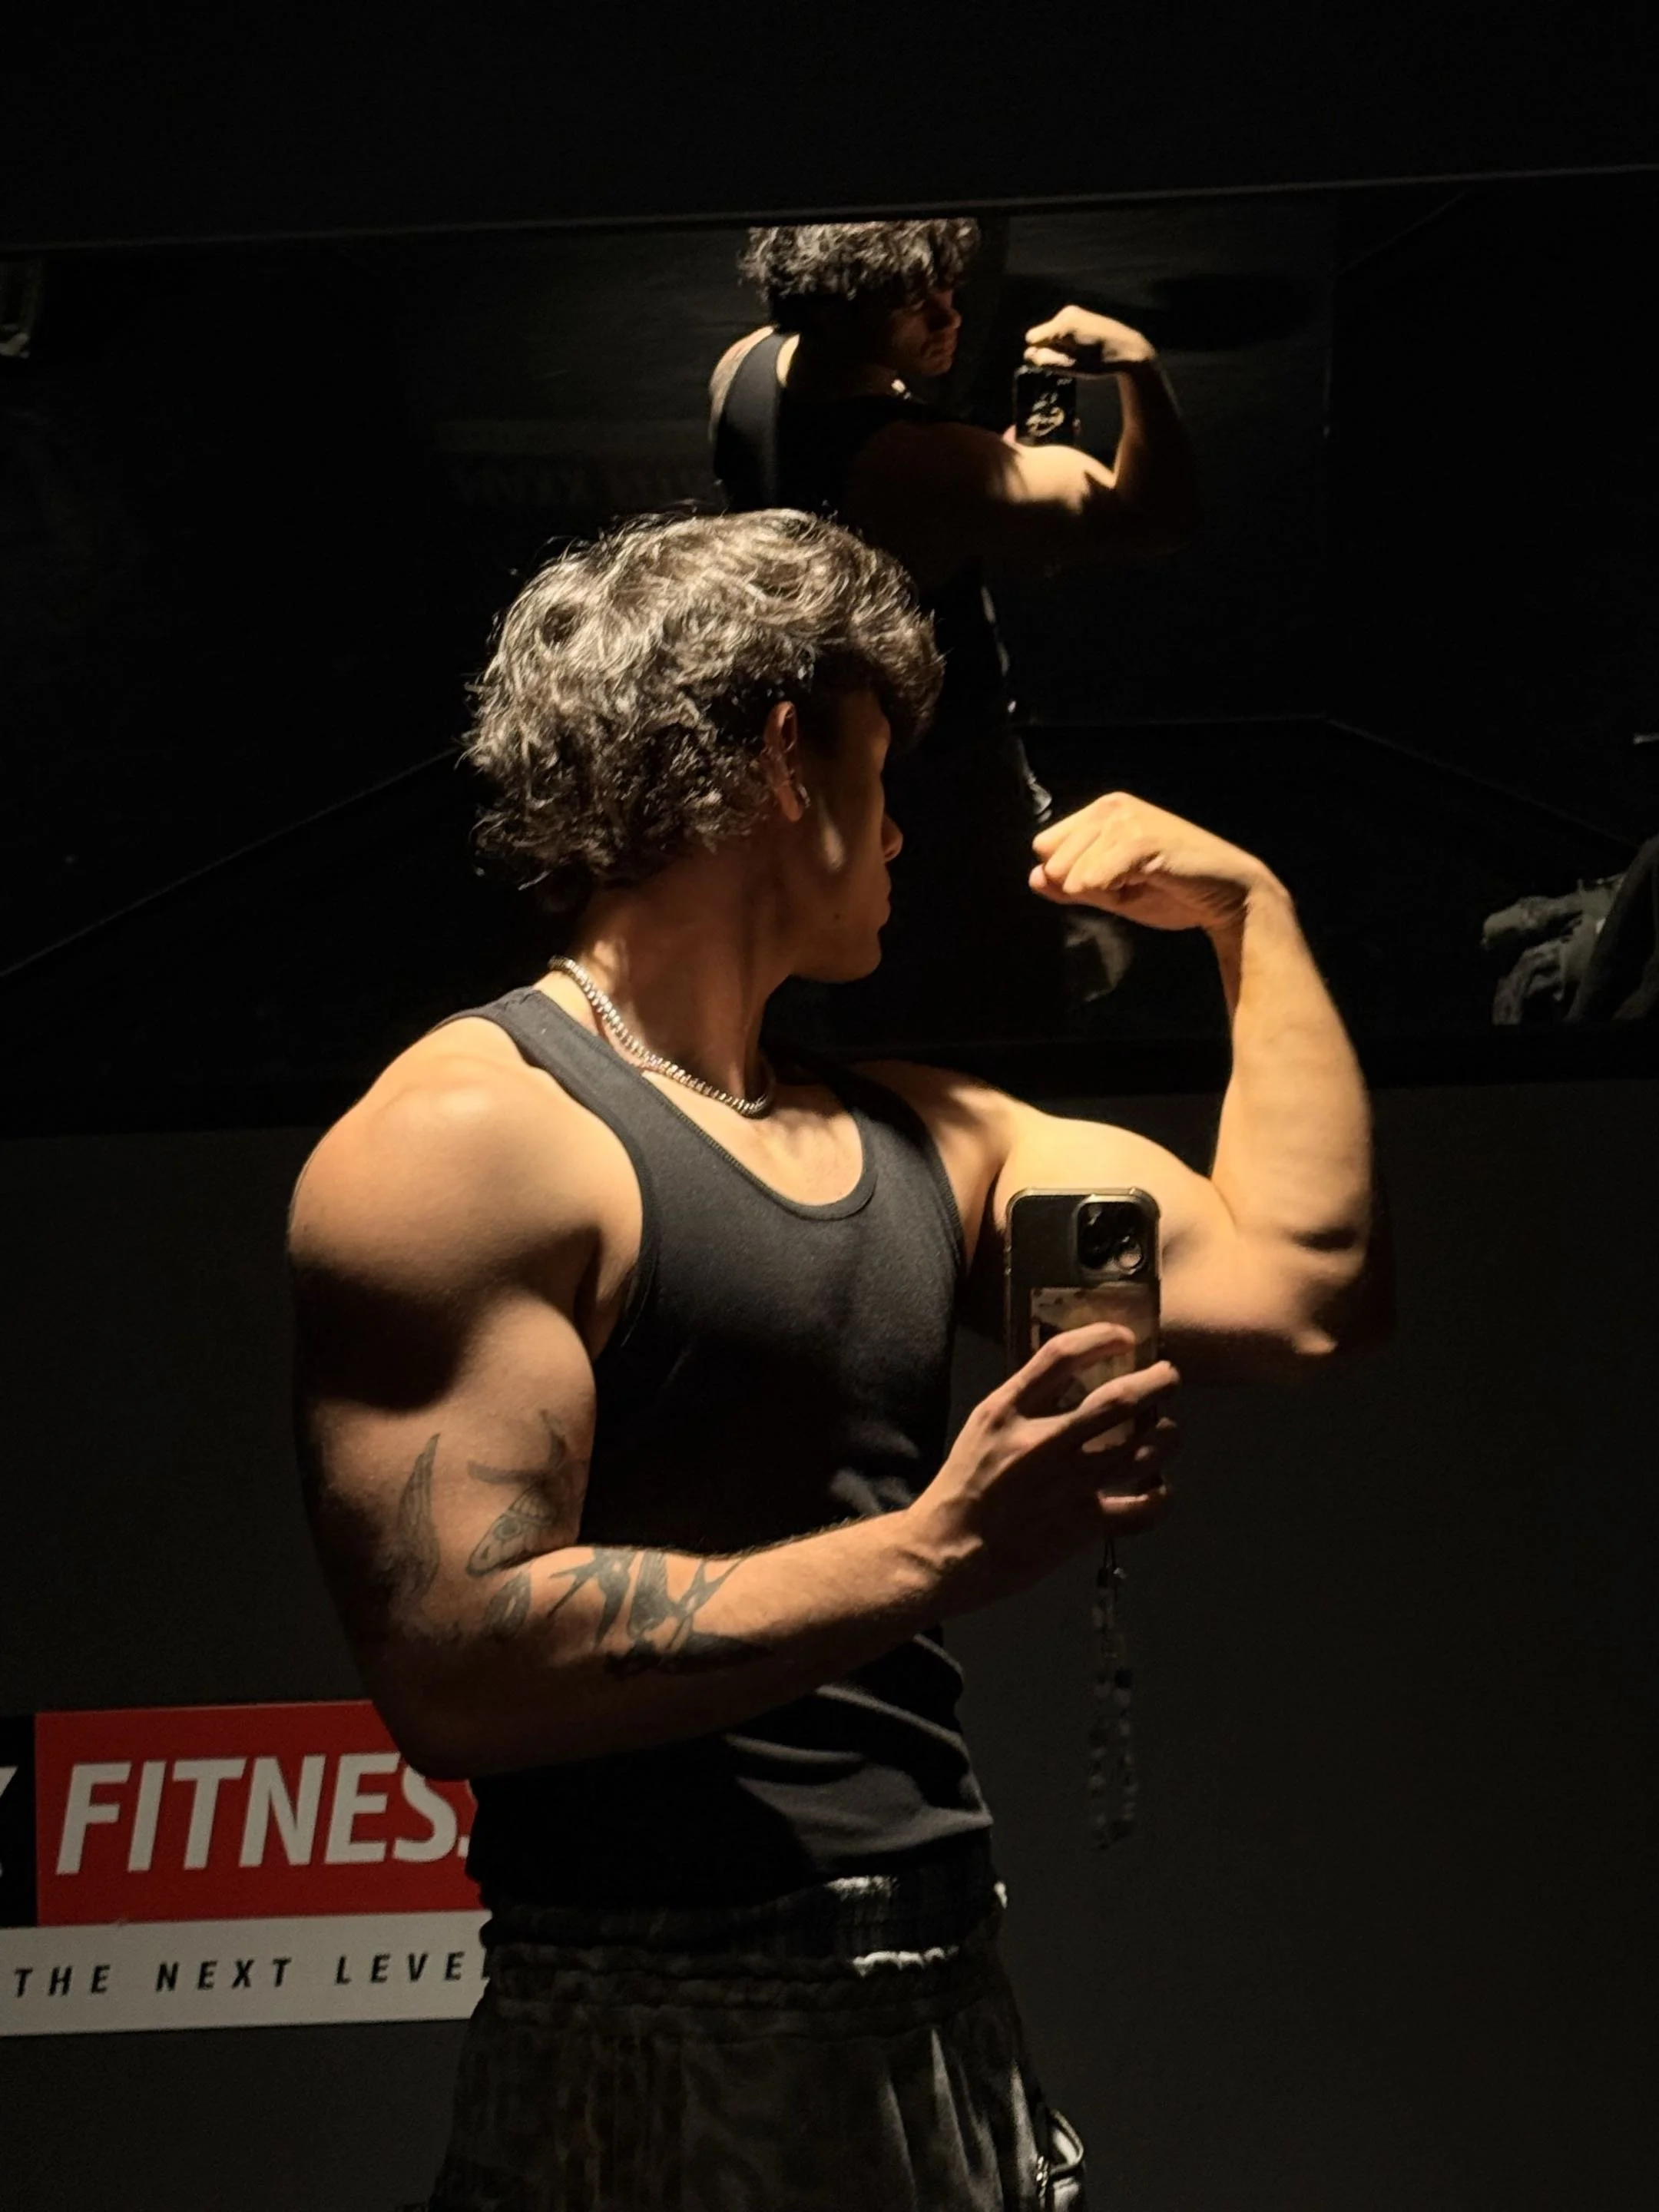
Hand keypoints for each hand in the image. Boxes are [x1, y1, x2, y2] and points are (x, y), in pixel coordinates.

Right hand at [905, 1325, 1178, 1615]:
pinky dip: (1161, 1498)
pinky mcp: (1081, 1526)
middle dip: (1158, 1383)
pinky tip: (1161, 1489)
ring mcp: (1065, 1485)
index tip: (1125, 1337)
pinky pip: (1141, 1510)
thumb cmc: (963, 1485)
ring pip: (1141, 1452)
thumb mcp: (983, 1426)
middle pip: (1119, 1400)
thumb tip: (1074, 1379)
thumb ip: (1024, 1401)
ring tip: (1171, 1431)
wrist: (946, 1551)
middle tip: (1170, 1377)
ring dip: (1168, 1436)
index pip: (1061, 1356)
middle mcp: (1041, 1442)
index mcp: (1008, 1412)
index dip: (1101, 1338)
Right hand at [1024, 306, 1156, 375]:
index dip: (1038, 353)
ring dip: (1058, 345)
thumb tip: (1028, 355)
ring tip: (1080, 353)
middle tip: (1072, 359)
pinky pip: (1059, 329)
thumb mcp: (1073, 367)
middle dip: (1049, 349)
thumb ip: (1048, 361)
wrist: (1128, 348)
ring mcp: (1071, 312)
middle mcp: (1066, 313)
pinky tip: (1083, 346)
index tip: (1056, 362)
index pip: (1032, 338)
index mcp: (1064, 325)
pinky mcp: (1077, 314)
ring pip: (1050, 333)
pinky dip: (1065, 340)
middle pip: (1041, 335)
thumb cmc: (1102, 361)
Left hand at [1029, 791, 1279, 933]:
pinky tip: (1148, 884)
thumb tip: (1034, 877)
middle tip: (1132, 885)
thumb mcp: (1111, 892)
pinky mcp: (1140, 839)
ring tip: (1145, 883)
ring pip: (1071, 874)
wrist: (1228, 896)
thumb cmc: (1172, 892)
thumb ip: (1070, 885)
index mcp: (1100, 812)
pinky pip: (1093, 879)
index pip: (1044, 849)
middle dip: (1085, 887)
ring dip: (1105, 893)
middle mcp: (1110, 807)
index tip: (1114, 882)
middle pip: (1052, 862)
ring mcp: (1126, 820)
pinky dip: (1114, 894)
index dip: (1071, 877)